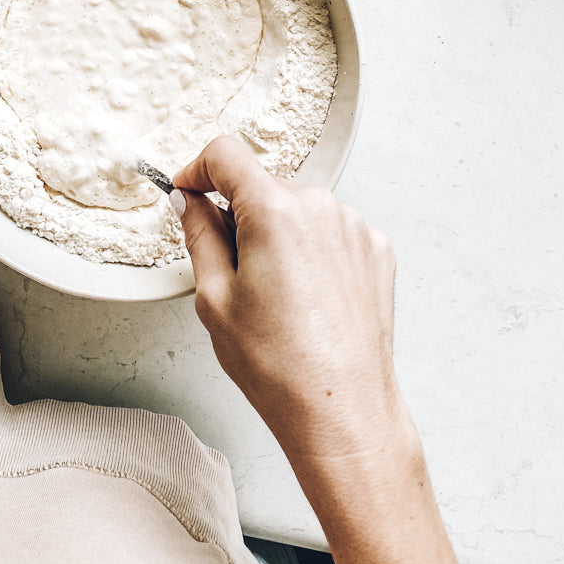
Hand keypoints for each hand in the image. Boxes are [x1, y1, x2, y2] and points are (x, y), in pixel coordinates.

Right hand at [172, 136, 406, 465]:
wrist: (343, 410)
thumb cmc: (279, 366)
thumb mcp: (214, 299)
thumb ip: (198, 234)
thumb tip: (188, 201)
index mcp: (274, 210)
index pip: (226, 153)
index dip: (198, 170)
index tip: (189, 191)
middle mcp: (320, 205)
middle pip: (263, 185)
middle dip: (239, 215)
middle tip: (230, 272)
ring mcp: (354, 226)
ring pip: (298, 209)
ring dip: (278, 234)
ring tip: (275, 297)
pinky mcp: (376, 249)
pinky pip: (330, 232)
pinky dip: (311, 251)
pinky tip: (307, 299)